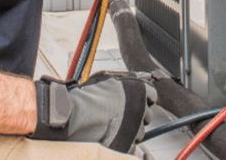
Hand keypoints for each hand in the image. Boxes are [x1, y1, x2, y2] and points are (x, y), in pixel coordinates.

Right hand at [32, 72, 156, 150]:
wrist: (73, 117)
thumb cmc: (87, 98)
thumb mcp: (110, 81)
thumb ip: (129, 80)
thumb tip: (142, 77)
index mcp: (140, 91)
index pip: (152, 95)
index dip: (143, 99)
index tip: (135, 101)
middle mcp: (141, 109)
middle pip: (147, 115)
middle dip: (137, 115)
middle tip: (120, 115)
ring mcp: (136, 129)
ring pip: (140, 132)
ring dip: (131, 130)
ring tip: (113, 126)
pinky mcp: (128, 147)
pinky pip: (134, 148)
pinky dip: (126, 144)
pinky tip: (113, 137)